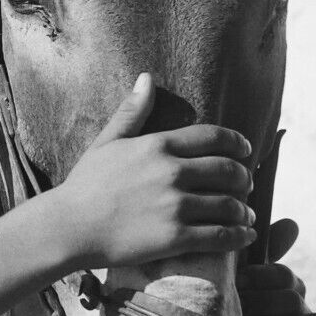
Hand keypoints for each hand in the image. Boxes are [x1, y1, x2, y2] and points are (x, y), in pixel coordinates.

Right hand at [47, 74, 256, 267]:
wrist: (69, 227)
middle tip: (246, 184)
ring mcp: (175, 206)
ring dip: (243, 211)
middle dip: (243, 178)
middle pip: (227, 171)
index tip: (246, 151)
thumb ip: (132, 112)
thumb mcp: (107, 142)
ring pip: (228, 205)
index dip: (237, 143)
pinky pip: (220, 236)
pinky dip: (238, 236)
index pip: (213, 137)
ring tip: (245, 215)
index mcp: (158, 146)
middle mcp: (172, 172)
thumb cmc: (84, 185)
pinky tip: (243, 236)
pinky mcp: (175, 237)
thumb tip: (146, 78)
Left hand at [237, 218, 315, 315]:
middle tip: (240, 305)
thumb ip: (256, 255)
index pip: (286, 276)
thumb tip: (292, 223)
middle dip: (266, 300)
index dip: (266, 275)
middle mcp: (295, 312)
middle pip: (296, 298)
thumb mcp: (231, 280)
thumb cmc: (221, 309)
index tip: (238, 278)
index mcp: (282, 289)